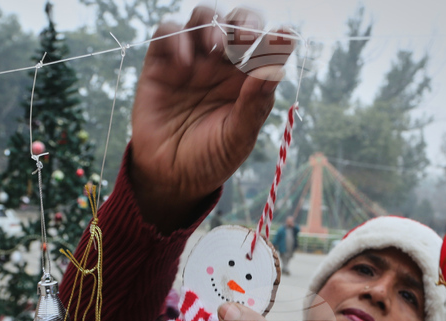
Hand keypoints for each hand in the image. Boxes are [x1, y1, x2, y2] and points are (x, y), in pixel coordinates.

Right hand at [130, 6, 295, 232]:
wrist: (169, 177)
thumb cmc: (209, 158)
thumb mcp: (237, 138)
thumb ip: (254, 104)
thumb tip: (275, 70)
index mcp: (248, 80)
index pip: (266, 48)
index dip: (276, 39)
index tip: (285, 37)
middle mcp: (222, 64)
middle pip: (238, 23)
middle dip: (246, 22)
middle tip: (248, 37)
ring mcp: (192, 60)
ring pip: (204, 18)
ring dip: (213, 24)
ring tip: (216, 47)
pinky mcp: (160, 62)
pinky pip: (168, 33)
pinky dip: (177, 37)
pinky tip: (184, 63)